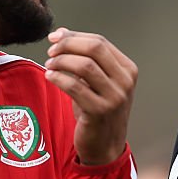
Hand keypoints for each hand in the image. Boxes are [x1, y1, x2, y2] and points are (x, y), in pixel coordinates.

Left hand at [44, 28, 136, 164]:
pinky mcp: (100, 111)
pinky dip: (59, 78)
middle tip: (51, 50)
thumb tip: (61, 33)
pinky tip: (50, 77)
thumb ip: (84, 58)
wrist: (106, 145)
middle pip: (94, 48)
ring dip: (62, 61)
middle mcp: (125, 81)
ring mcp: (115, 97)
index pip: (100, 41)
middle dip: (68, 45)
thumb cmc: (98, 109)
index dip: (74, 36)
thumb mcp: (98, 82)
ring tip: (49, 65)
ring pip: (85, 65)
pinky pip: (75, 87)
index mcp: (127, 69)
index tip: (55, 37)